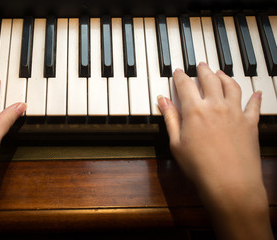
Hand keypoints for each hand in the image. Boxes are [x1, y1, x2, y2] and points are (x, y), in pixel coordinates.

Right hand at [157, 63, 272, 238]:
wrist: (230, 183)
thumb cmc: (200, 167)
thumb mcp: (176, 143)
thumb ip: (170, 119)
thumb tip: (163, 101)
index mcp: (195, 110)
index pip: (185, 84)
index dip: (180, 76)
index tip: (178, 72)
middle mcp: (216, 106)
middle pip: (210, 79)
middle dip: (203, 70)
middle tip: (200, 65)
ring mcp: (235, 112)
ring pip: (231, 86)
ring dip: (225, 76)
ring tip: (220, 72)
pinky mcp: (250, 123)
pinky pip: (254, 105)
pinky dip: (254, 97)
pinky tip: (255, 93)